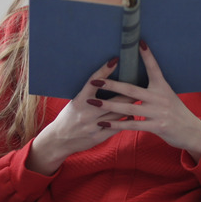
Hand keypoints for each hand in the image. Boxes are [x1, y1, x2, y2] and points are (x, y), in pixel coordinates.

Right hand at [26, 57, 134, 174]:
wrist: (59, 140)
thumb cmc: (68, 118)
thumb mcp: (75, 103)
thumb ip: (89, 95)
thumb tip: (104, 80)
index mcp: (79, 101)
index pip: (93, 82)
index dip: (104, 71)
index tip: (115, 60)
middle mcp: (87, 113)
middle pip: (112, 100)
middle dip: (127, 92)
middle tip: (140, 82)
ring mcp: (93, 126)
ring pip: (117, 114)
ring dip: (129, 106)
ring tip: (141, 98)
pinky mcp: (98, 137)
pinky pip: (116, 128)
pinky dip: (125, 121)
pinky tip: (133, 115)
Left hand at [86, 41, 200, 162]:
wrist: (190, 131)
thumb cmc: (175, 111)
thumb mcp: (167, 96)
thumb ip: (153, 89)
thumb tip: (135, 80)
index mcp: (163, 87)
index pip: (154, 68)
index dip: (147, 56)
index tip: (139, 42)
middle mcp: (160, 97)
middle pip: (131, 89)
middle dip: (111, 85)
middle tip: (95, 80)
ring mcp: (158, 112)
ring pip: (128, 107)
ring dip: (108, 105)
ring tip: (93, 103)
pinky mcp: (156, 126)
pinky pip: (132, 124)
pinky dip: (117, 124)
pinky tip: (104, 124)